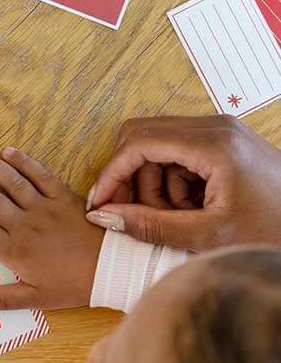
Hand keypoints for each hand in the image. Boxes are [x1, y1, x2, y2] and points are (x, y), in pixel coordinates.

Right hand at [0, 146, 103, 309]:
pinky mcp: (63, 196)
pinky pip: (40, 175)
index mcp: (15, 250)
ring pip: (11, 182)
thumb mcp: (37, 299)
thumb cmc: (74, 286)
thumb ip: (2, 299)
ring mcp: (44, 208)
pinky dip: (24, 162)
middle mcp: (25, 225)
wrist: (112, 268)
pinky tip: (9, 151)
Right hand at [86, 116, 280, 249]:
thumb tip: (104, 217)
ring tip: (176, 218)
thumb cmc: (273, 231)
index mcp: (213, 144)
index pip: (139, 143)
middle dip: (132, 177)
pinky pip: (179, 152)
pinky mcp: (224, 141)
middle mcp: (215, 127)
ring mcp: (221, 131)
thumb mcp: (207, 235)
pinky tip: (191, 209)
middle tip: (136, 214)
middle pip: (143, 136)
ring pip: (159, 146)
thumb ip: (150, 226)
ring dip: (154, 183)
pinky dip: (173, 181)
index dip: (112, 173)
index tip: (99, 204)